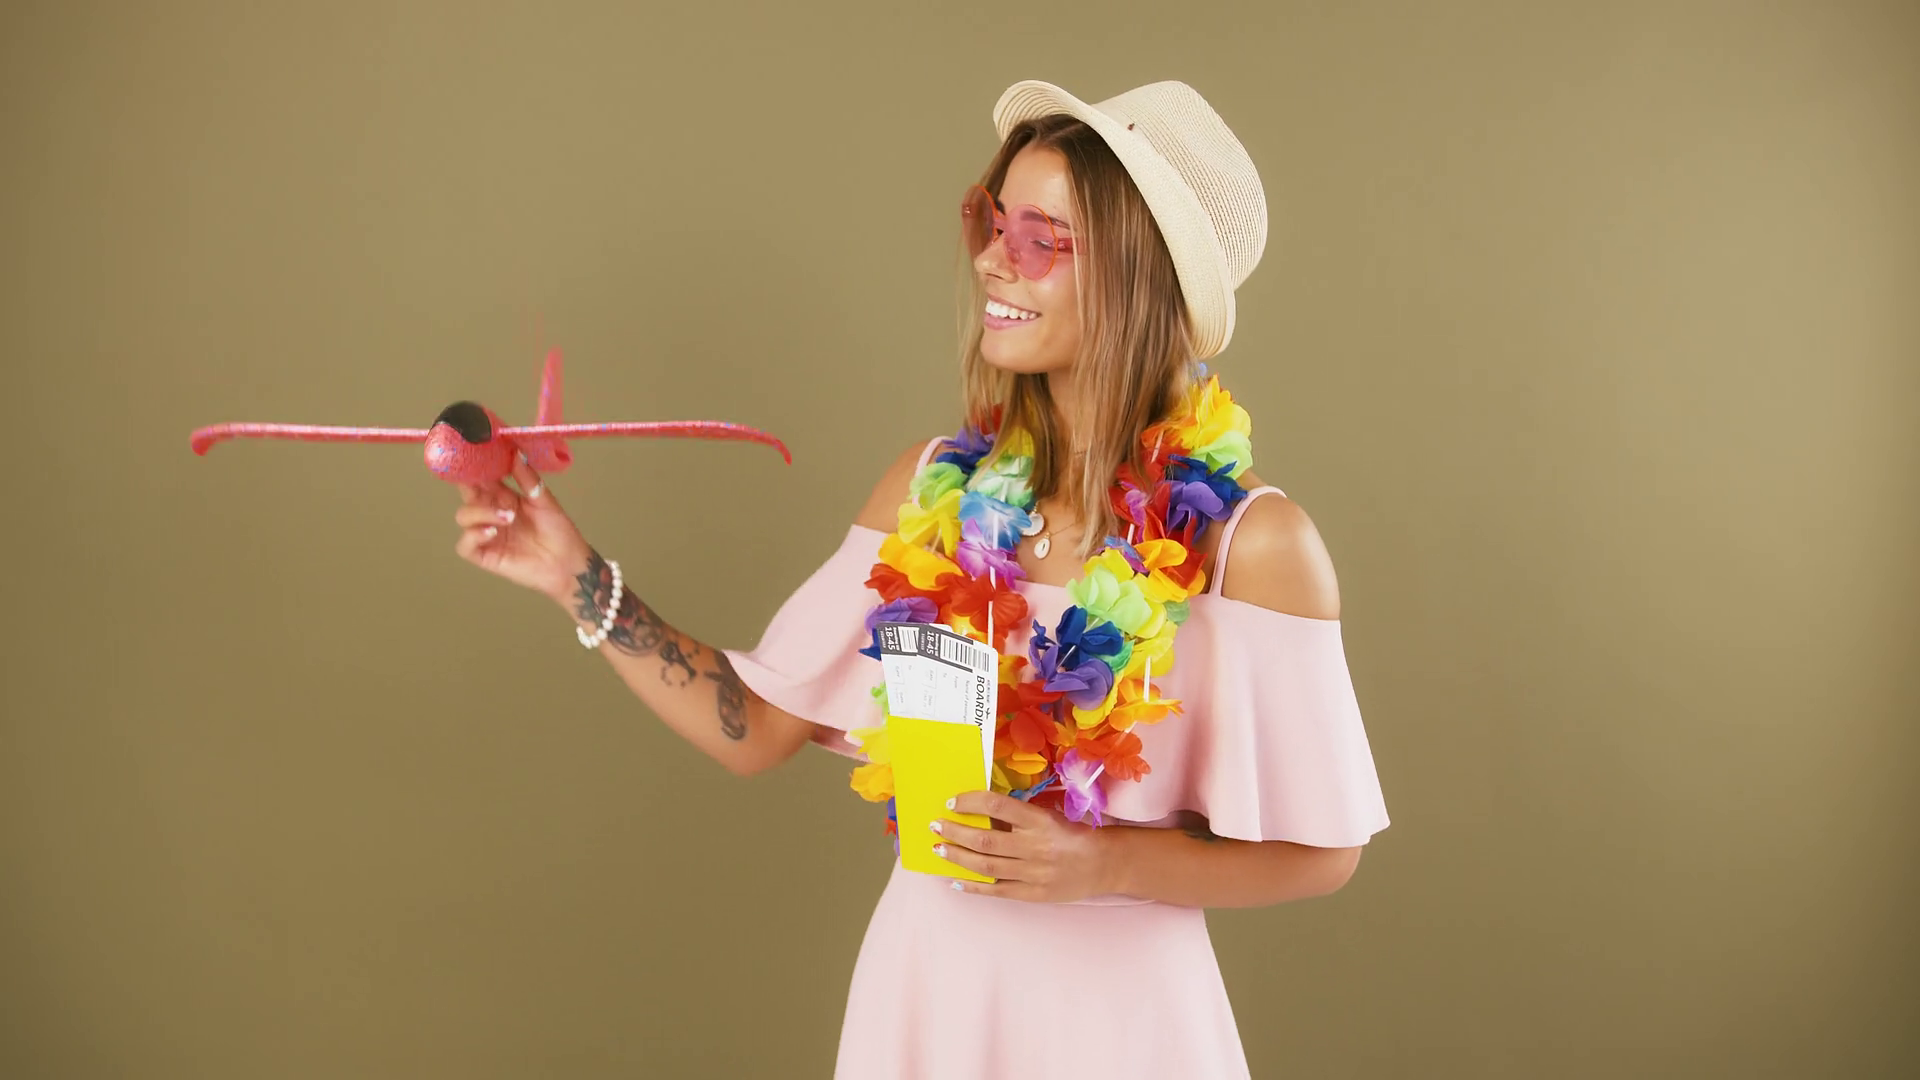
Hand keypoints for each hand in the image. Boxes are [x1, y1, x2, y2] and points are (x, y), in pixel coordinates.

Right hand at [452, 455, 591, 603]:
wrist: (567, 562)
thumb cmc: (559, 531)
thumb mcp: (544, 500)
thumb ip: (527, 479)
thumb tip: (515, 453)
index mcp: (503, 496)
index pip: (481, 478)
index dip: (474, 467)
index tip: (475, 454)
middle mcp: (491, 512)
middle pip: (467, 494)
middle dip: (470, 486)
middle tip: (483, 483)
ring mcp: (486, 534)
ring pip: (463, 516)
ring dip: (481, 512)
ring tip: (507, 517)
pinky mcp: (485, 555)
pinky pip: (464, 545)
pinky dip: (474, 536)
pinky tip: (492, 533)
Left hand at [932, 791, 1120, 902]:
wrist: (1104, 865)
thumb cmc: (1074, 835)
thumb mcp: (1049, 816)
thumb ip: (1019, 815)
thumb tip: (981, 811)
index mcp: (1040, 821)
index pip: (998, 806)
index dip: (971, 802)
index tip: (953, 802)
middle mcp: (1035, 846)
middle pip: (985, 838)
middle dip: (955, 831)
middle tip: (935, 825)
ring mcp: (1033, 873)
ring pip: (986, 866)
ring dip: (958, 856)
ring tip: (939, 849)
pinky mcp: (1032, 894)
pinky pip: (997, 891)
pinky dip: (974, 886)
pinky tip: (955, 880)